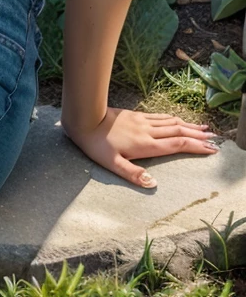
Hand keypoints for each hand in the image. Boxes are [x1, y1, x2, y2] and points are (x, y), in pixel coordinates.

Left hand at [61, 107, 220, 188]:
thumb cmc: (96, 144)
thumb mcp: (112, 164)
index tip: (210, 149)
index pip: (176, 145)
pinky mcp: (136, 115)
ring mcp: (143, 121)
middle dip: (197, 136)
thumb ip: (132, 174)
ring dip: (188, 125)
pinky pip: (160, 116)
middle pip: (179, 132)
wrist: (85, 118)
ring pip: (171, 122)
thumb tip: (153, 183)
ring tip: (202, 128)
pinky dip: (173, 118)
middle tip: (214, 139)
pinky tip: (177, 120)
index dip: (195, 147)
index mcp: (145, 145)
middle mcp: (148, 131)